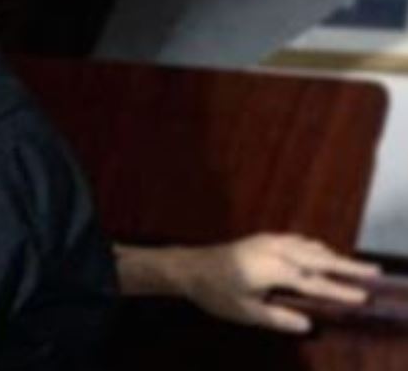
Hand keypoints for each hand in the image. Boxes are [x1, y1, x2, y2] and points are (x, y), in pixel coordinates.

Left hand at [172, 233, 380, 332]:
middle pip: (319, 257)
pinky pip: (298, 240)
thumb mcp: (245, 312)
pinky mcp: (263, 238)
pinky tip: (320, 253)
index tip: (362, 297)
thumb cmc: (215, 292)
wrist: (189, 266)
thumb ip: (277, 318)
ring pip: (309, 246)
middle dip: (347, 265)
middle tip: (373, 272)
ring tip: (353, 266)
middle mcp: (275, 250)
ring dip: (333, 255)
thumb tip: (308, 324)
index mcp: (273, 269)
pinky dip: (316, 247)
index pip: (314, 282)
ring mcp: (269, 241)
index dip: (339, 291)